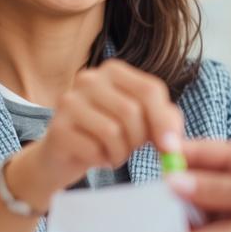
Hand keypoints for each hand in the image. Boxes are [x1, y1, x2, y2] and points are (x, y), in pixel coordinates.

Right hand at [9, 60, 184, 208]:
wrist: (65, 154)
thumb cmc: (108, 134)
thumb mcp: (142, 122)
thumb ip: (165, 121)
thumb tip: (172, 141)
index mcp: (113, 71)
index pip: (150, 90)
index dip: (164, 121)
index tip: (171, 147)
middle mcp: (88, 78)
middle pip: (131, 111)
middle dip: (138, 139)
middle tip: (130, 148)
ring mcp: (69, 101)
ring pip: (112, 131)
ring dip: (120, 152)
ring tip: (113, 153)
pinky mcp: (57, 128)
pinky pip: (94, 149)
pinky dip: (102, 160)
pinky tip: (97, 157)